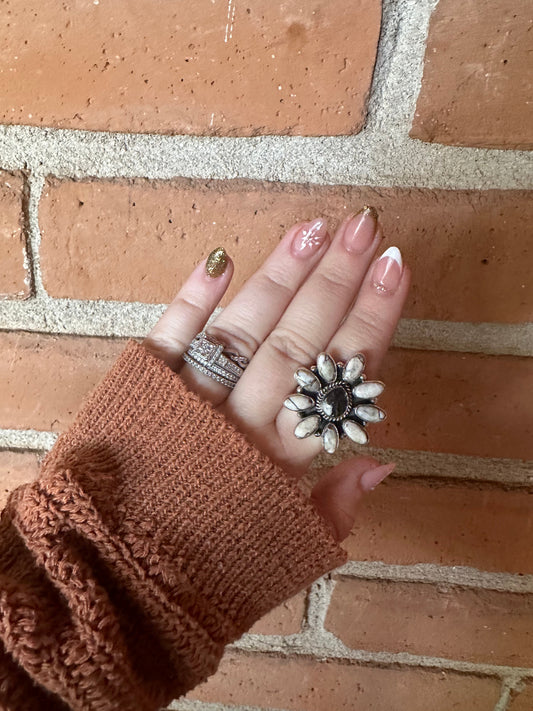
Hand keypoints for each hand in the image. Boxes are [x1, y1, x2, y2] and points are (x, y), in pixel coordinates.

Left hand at [143, 209, 410, 540]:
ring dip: (278, 278)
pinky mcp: (137, 392)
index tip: (394, 270)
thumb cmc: (205, 570)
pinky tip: (219, 257)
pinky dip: (191, 298)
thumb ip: (335, 508)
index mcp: (277, 466)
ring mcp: (185, 404)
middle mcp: (235, 426)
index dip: (369, 323)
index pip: (336, 381)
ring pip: (242, 331)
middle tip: (365, 227)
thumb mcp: (282, 552)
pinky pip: (167, 338)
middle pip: (296, 345)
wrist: (111, 580)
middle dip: (334, 282)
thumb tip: (383, 458)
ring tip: (313, 229)